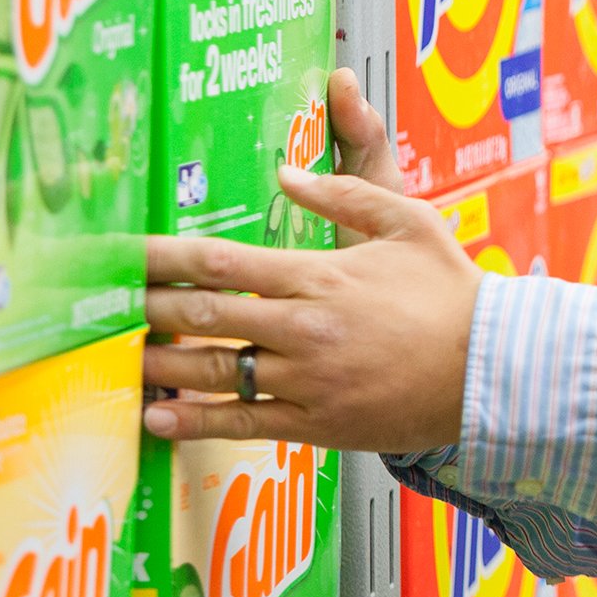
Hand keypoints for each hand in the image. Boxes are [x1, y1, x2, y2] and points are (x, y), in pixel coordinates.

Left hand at [142, 68, 477, 451]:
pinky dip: (192, 421)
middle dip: (145, 308)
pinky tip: (157, 417)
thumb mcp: (411, 223)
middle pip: (202, 315)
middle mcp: (305, 328)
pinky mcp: (316, 424)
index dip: (162, 257)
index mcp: (322, 276)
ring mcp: (307, 381)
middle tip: (101, 304)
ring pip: (211, 371)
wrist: (495, 371)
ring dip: (157, 364)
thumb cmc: (456, 295)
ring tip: (118, 356)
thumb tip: (287, 172)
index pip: (221, 261)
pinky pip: (240, 423)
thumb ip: (345, 194)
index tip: (122, 253)